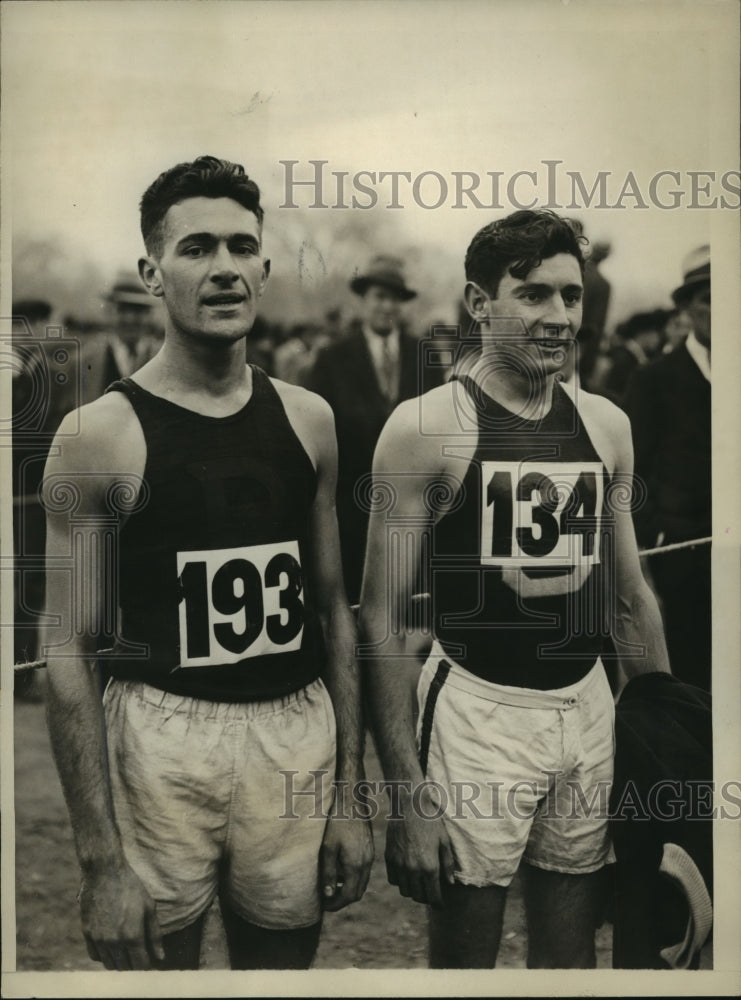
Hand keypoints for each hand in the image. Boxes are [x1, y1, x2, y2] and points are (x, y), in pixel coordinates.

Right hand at [79, 862, 164, 968]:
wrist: (104, 872)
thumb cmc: (131, 887)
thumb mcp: (149, 907)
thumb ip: (155, 935)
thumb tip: (160, 957)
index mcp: (133, 935)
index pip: (140, 965)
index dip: (146, 965)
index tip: (149, 960)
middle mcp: (114, 942)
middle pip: (125, 968)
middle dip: (134, 964)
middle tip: (138, 954)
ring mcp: (99, 939)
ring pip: (109, 964)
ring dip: (119, 961)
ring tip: (126, 950)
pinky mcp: (87, 934)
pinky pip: (95, 955)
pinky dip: (104, 955)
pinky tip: (111, 945)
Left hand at [319, 812, 373, 911]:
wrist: (352, 802)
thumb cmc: (337, 823)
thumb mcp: (328, 848)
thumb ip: (329, 873)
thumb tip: (329, 895)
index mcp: (356, 865)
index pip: (349, 896)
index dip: (336, 904)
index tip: (323, 906)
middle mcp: (367, 864)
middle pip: (357, 893)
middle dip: (342, 900)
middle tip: (327, 899)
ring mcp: (370, 856)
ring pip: (362, 883)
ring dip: (348, 889)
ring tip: (332, 886)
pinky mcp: (370, 850)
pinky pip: (364, 872)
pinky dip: (353, 878)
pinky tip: (341, 870)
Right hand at [385, 785, 455, 906]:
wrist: (409, 805)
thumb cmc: (430, 821)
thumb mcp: (444, 841)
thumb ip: (447, 864)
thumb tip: (449, 883)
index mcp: (429, 866)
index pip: (433, 896)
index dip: (438, 904)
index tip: (440, 904)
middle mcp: (413, 869)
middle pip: (418, 896)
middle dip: (426, 897)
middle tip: (431, 892)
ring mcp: (399, 864)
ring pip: (405, 891)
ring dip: (413, 891)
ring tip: (419, 884)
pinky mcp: (389, 858)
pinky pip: (394, 880)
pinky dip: (400, 881)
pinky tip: (407, 874)